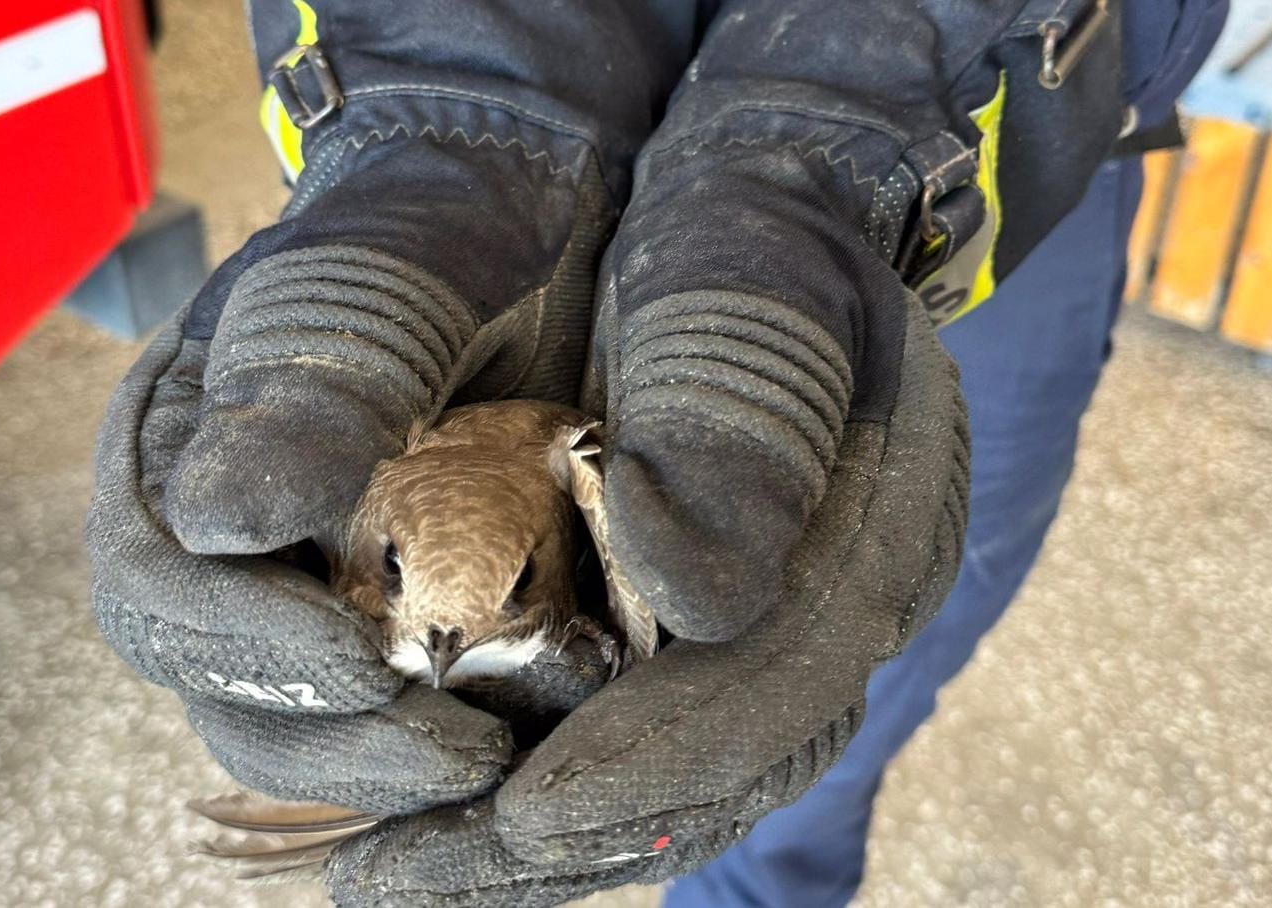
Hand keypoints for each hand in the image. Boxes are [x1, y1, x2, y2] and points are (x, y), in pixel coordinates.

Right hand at [86, 135, 615, 812]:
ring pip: (294, 712)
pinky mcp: (376, 600)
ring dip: (381, 758)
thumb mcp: (394, 273)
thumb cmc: (449, 220)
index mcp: (177, 438)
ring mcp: (295, 566)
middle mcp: (218, 520)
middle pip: (218, 679)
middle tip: (454, 755)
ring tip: (488, 762)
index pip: (161, 588)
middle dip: (328, 735)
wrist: (526, 216)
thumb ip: (314, 377)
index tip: (363, 668)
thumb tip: (219, 521)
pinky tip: (508, 742)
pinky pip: (374, 700)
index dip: (247, 648)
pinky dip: (426, 735)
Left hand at [322, 292, 966, 905]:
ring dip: (533, 841)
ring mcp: (778, 629)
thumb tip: (693, 599)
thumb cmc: (750, 236)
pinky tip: (427, 803)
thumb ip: (739, 425)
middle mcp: (837, 607)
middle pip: (723, 773)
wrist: (762, 222)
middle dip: (572, 838)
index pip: (781, 687)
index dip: (654, 763)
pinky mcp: (711, 635)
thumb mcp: (749, 282)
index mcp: (881, 526)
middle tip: (410, 878)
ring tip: (390, 872)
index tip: (519, 808)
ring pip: (675, 782)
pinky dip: (537, 786)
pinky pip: (635, 744)